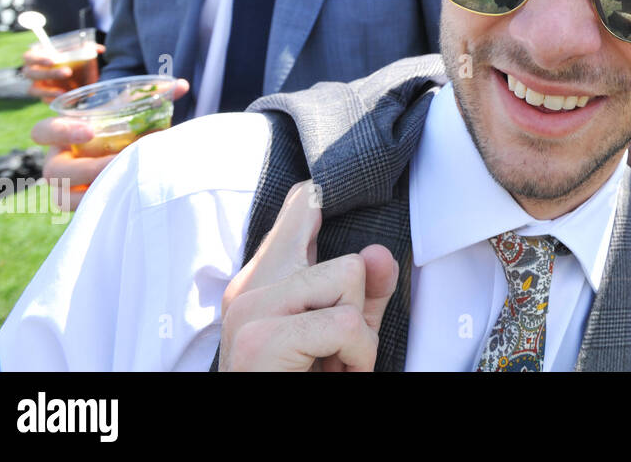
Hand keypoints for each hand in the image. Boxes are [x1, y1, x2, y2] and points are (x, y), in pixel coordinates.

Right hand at [22, 44, 105, 101]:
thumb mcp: (75, 51)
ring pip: (33, 90)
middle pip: (32, 73)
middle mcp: (32, 72)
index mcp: (35, 57)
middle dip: (49, 73)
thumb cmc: (67, 58)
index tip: (53, 61)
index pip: (29, 57)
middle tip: (68, 72)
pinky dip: (53, 101)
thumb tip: (100, 49)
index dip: (38, 59)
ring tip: (63, 93)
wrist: (69, 73)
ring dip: (48, 91)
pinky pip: (44, 101)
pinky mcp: (42, 97)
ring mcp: (36, 85)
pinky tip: (65, 101)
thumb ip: (87, 48)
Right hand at [35, 78, 187, 209]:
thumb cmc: (122, 128)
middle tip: (119, 162)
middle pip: (54, 171)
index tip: (91, 130)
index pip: (42, 131)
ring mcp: (65, 188)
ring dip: (94, 190)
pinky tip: (128, 197)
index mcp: (61, 135)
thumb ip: (151, 96)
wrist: (125, 154)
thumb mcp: (130, 111)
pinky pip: (83, 213)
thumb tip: (182, 85)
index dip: (60, 131)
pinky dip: (104, 206)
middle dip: (87, 168)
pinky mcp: (80, 207)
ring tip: (126, 181)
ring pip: (65, 197)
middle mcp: (58, 163)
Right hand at [218, 180, 398, 371]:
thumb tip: (380, 254)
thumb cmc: (302, 384)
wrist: (263, 438)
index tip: (315, 193)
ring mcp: (251, 309)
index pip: (296, 214)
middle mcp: (250, 290)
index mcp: (263, 284)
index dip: (313, 205)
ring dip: (359, 339)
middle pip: (349, 260)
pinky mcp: (261, 336)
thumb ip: (364, 298)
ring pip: (350, 282)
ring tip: (329, 368)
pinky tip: (330, 378)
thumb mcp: (343, 342)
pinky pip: (347, 325)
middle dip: (359, 313)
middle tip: (332, 357)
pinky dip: (357, 361)